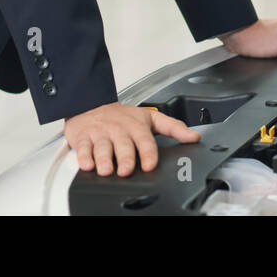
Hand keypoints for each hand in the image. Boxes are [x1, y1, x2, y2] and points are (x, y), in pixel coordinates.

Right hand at [64, 102, 199, 176]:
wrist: (91, 106)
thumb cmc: (123, 117)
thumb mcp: (151, 118)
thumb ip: (173, 128)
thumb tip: (194, 137)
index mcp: (137, 126)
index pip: (145, 140)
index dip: (148, 152)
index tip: (149, 164)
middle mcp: (119, 129)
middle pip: (123, 145)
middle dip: (125, 158)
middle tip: (126, 170)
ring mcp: (101, 133)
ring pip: (102, 147)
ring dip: (104, 159)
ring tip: (107, 170)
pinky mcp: (83, 137)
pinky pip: (82, 147)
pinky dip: (83, 156)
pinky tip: (87, 164)